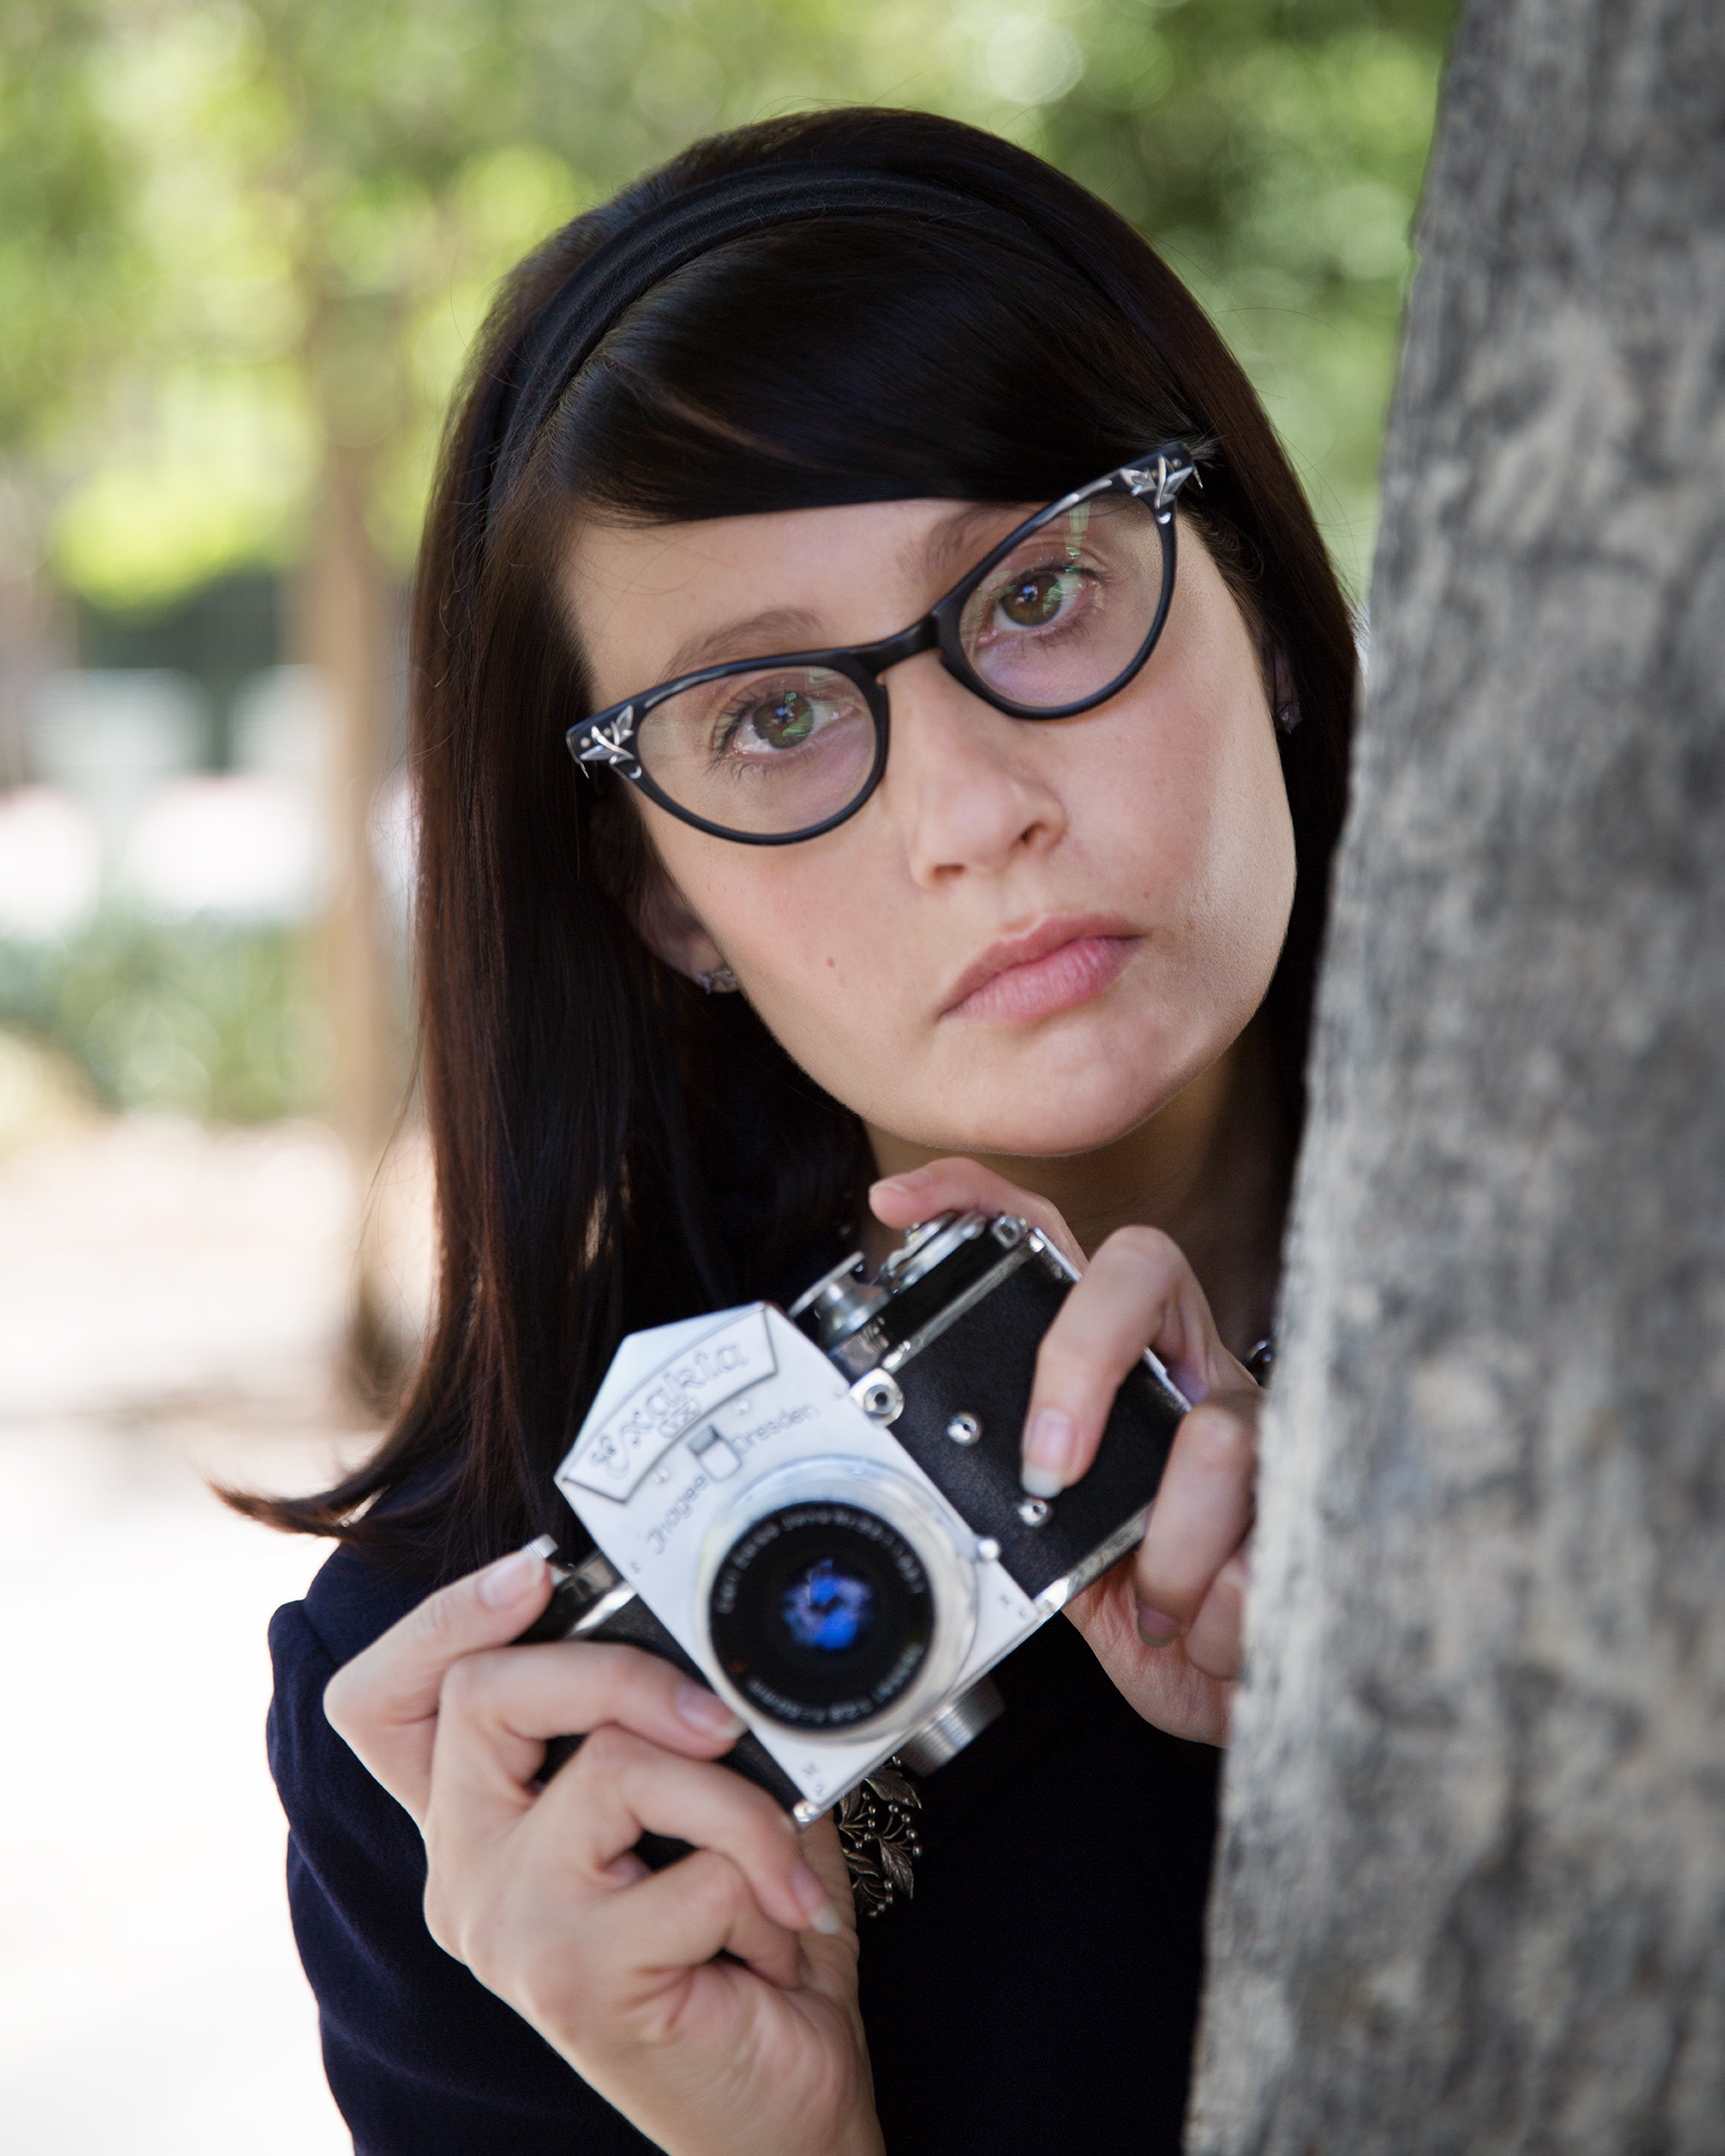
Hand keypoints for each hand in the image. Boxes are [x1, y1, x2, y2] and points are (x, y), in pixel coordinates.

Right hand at [324, 1556, 883, 2155]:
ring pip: (609, 1765)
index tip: (533, 1574)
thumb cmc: (741, 1951)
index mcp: (482, 1818)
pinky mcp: (572, 1976)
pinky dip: (768, 1877)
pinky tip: (776, 1930)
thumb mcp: (701, 1811)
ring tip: (779, 1854)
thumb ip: (674, 1727)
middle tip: (716, 1716)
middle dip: (618, 1667)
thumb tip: (706, 1644)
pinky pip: (693, 1864)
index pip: (380, 1702)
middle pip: (481, 1693)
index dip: (439, 1618)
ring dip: (736, 1798)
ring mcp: (507, 1926)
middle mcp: (466, 1870)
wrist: (782, 2110)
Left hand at [870, 1160, 1258, 1746]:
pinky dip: (1223, 1611)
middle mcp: (1188, 1371)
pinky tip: (1217, 1632)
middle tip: (1052, 1465)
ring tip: (1160, 1606)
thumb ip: (1022, 1521)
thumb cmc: (1155, 1615)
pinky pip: (1264, 1546)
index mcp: (1116, 1371)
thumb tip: (991, 1498)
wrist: (1240, 1688)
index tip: (897, 1204)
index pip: (1049, 1246)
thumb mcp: (1064, 1565)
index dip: (975, 1202)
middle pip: (1140, 1268)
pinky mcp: (1317, 1497)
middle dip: (1081, 1358)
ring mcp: (1260, 1423)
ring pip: (1219, 1433)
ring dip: (1173, 1548)